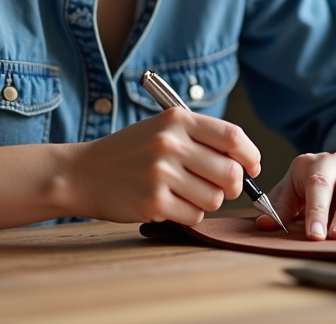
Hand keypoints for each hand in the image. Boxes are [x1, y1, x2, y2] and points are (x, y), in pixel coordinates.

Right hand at [68, 107, 260, 225]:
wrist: (82, 172)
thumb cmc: (129, 153)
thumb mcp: (162, 129)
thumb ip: (200, 139)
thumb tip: (245, 163)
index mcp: (177, 120)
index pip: (233, 136)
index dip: (250, 155)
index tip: (252, 167)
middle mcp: (170, 143)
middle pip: (230, 173)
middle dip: (232, 186)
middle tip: (220, 188)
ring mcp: (161, 173)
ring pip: (215, 199)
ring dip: (207, 201)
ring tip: (184, 193)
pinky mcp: (153, 202)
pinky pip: (194, 215)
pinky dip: (188, 214)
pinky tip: (168, 204)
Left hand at [256, 151, 335, 239]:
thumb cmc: (319, 188)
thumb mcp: (296, 191)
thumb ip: (281, 207)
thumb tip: (264, 224)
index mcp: (310, 163)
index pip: (311, 183)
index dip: (311, 210)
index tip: (311, 234)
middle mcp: (334, 162)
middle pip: (329, 184)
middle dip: (326, 212)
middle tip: (325, 237)